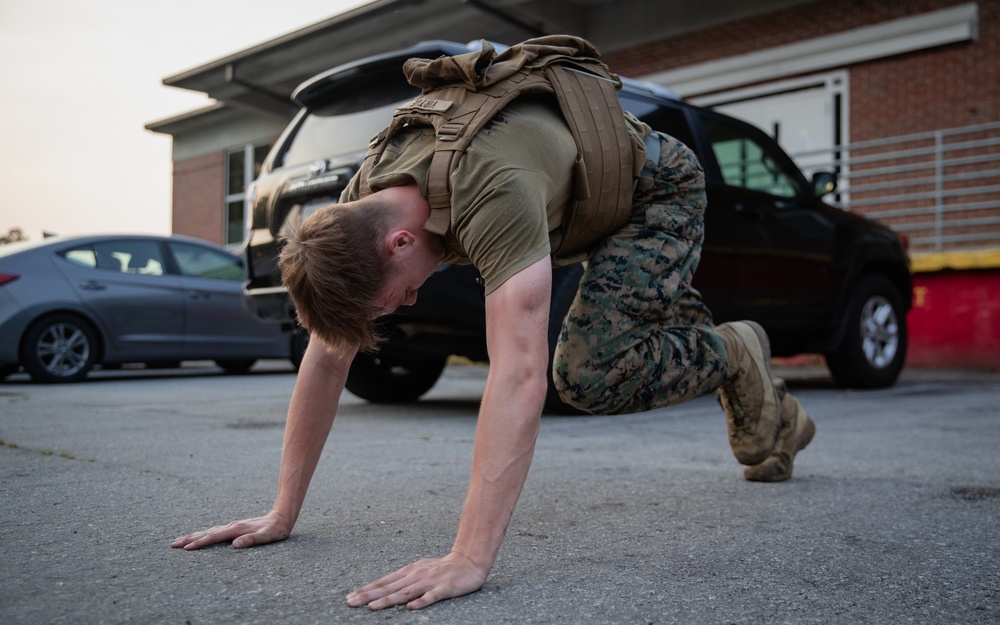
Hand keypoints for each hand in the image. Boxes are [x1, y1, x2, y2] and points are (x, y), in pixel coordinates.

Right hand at [170, 511, 291, 550]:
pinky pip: (215, 532)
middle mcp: (232, 526)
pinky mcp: (235, 528)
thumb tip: (236, 544)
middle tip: (173, 545)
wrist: (281, 517)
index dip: (200, 543)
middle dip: (189, 539)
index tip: (186, 549)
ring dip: (194, 536)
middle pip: (207, 533)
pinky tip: (200, 538)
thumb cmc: (276, 529)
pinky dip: (204, 535)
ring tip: (181, 542)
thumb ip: (253, 539)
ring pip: (209, 531)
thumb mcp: (268, 536)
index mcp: (237, 529)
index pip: (214, 537)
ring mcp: (232, 526)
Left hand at [346, 551, 487, 610]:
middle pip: (389, 588)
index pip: (383, 582)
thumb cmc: (440, 569)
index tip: (350, 597)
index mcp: (408, 572)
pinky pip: (432, 596)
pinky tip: (411, 608)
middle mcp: (416, 576)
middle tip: (351, 602)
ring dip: (388, 600)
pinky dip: (421, 601)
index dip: (366, 590)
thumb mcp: (418, 571)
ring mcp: (429, 582)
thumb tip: (380, 589)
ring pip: (405, 593)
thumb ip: (401, 580)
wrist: (468, 562)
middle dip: (368, 596)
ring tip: (372, 607)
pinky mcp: (444, 588)